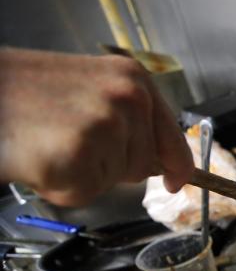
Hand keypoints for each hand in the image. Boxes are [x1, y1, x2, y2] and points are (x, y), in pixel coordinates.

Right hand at [0, 48, 193, 206]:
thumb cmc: (25, 94)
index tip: (176, 182)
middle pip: (142, 164)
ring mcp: (107, 125)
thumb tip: (156, 162)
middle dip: (110, 166)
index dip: (176, 165)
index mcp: (133, 78)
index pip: (171, 135)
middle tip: (67, 140)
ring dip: (83, 174)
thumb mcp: (89, 90)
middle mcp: (128, 98)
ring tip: (51, 144)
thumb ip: (126, 118)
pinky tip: (41, 157)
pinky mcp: (80, 152)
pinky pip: (84, 191)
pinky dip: (60, 185)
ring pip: (113, 180)